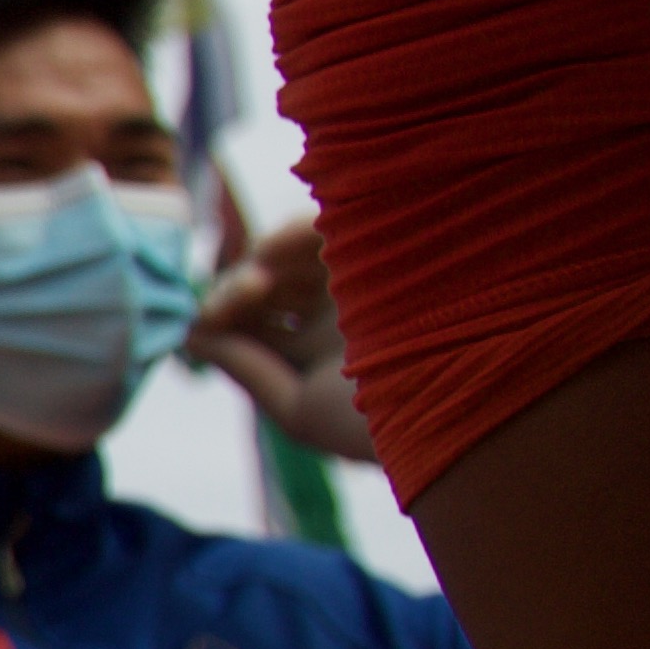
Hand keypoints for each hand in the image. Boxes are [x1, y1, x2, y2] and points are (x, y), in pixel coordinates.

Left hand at [185, 214, 376, 464]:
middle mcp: (348, 308)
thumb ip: (246, 369)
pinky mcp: (388, 248)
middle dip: (236, 291)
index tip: (205, 323)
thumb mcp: (298, 409)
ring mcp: (369, 276)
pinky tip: (270, 253)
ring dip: (258, 263)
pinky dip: (290, 233)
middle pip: (270, 284)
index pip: (261, 322)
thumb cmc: (381, 422)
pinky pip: (330, 225)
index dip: (225, 316)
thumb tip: (191, 333)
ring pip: (293, 254)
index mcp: (331, 349)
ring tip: (253, 286)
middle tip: (223, 306)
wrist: (458, 400)